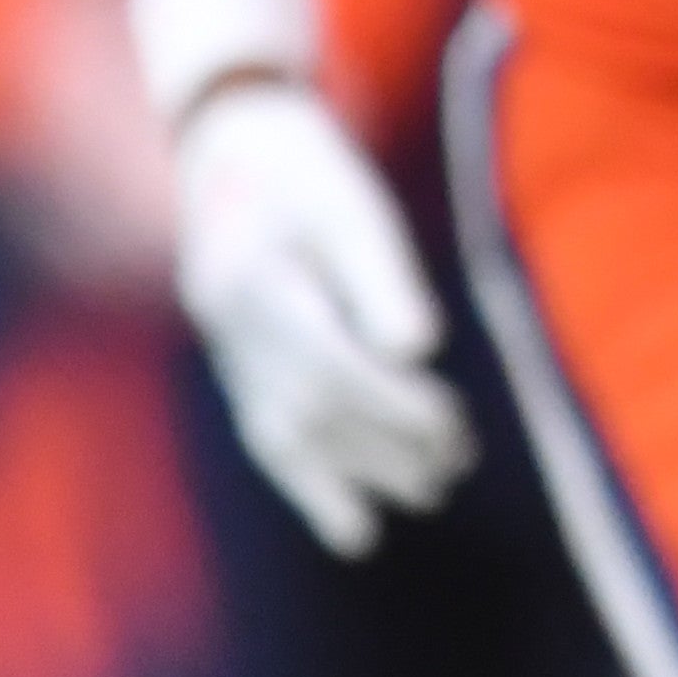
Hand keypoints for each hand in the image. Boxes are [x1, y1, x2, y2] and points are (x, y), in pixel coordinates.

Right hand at [173, 80, 469, 555]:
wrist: (233, 146)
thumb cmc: (309, 169)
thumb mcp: (353, 206)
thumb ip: (382, 279)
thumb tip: (415, 353)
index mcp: (256, 279)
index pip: (328, 363)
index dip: (391, 403)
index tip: (450, 423)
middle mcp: (227, 325)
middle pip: (310, 406)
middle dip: (387, 444)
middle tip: (455, 464)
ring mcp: (222, 349)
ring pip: (285, 433)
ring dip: (358, 475)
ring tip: (430, 494)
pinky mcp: (231, 365)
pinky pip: (264, 436)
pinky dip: (311, 485)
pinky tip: (356, 529)